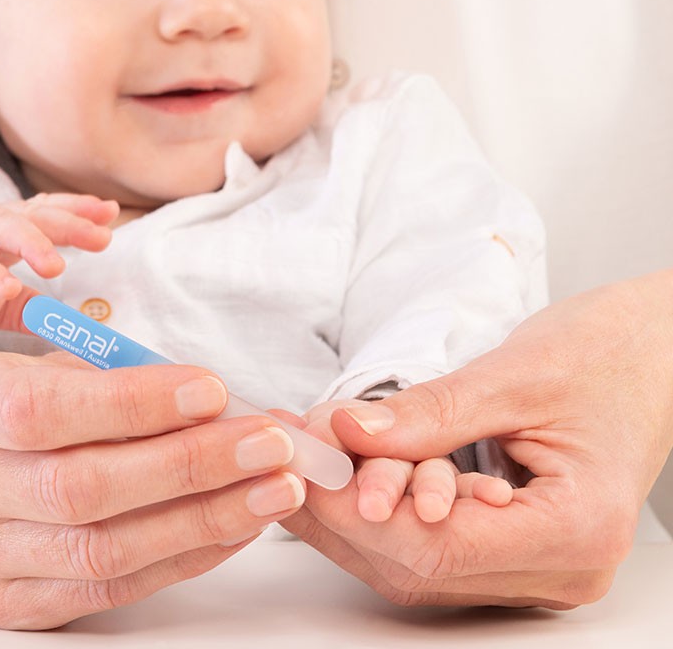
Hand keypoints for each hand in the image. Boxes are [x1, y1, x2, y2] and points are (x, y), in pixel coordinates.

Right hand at [0, 194, 116, 339]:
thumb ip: (31, 310)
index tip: (111, 213)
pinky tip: (5, 285)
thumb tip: (76, 331)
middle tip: (101, 237)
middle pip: (30, 213)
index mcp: (1, 231)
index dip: (78, 210)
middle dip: (67, 222)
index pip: (45, 212)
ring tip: (56, 263)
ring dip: (29, 240)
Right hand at [0, 352, 307, 629]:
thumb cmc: (41, 401)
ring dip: (204, 517)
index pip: (44, 409)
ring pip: (103, 549)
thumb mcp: (68, 368)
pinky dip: (187, 555)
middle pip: (80, 487)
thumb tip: (229, 406)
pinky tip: (237, 524)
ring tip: (274, 488)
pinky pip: (113, 588)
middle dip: (189, 464)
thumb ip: (132, 381)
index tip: (212, 391)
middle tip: (269, 445)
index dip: (133, 403)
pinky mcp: (12, 603)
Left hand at [285, 271, 672, 607]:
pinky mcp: (518, 546)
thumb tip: (346, 432)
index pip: (435, 548)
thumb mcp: (510, 376)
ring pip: (420, 563)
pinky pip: (437, 545)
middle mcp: (560, 571)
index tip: (299, 462)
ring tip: (309, 455)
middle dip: (340, 511)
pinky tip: (350, 469)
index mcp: (575, 533)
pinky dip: (386, 509)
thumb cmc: (604, 356)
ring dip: (355, 511)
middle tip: (288, 454)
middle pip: (418, 567)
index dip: (353, 510)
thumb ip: (428, 414)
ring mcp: (540, 567)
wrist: (655, 353)